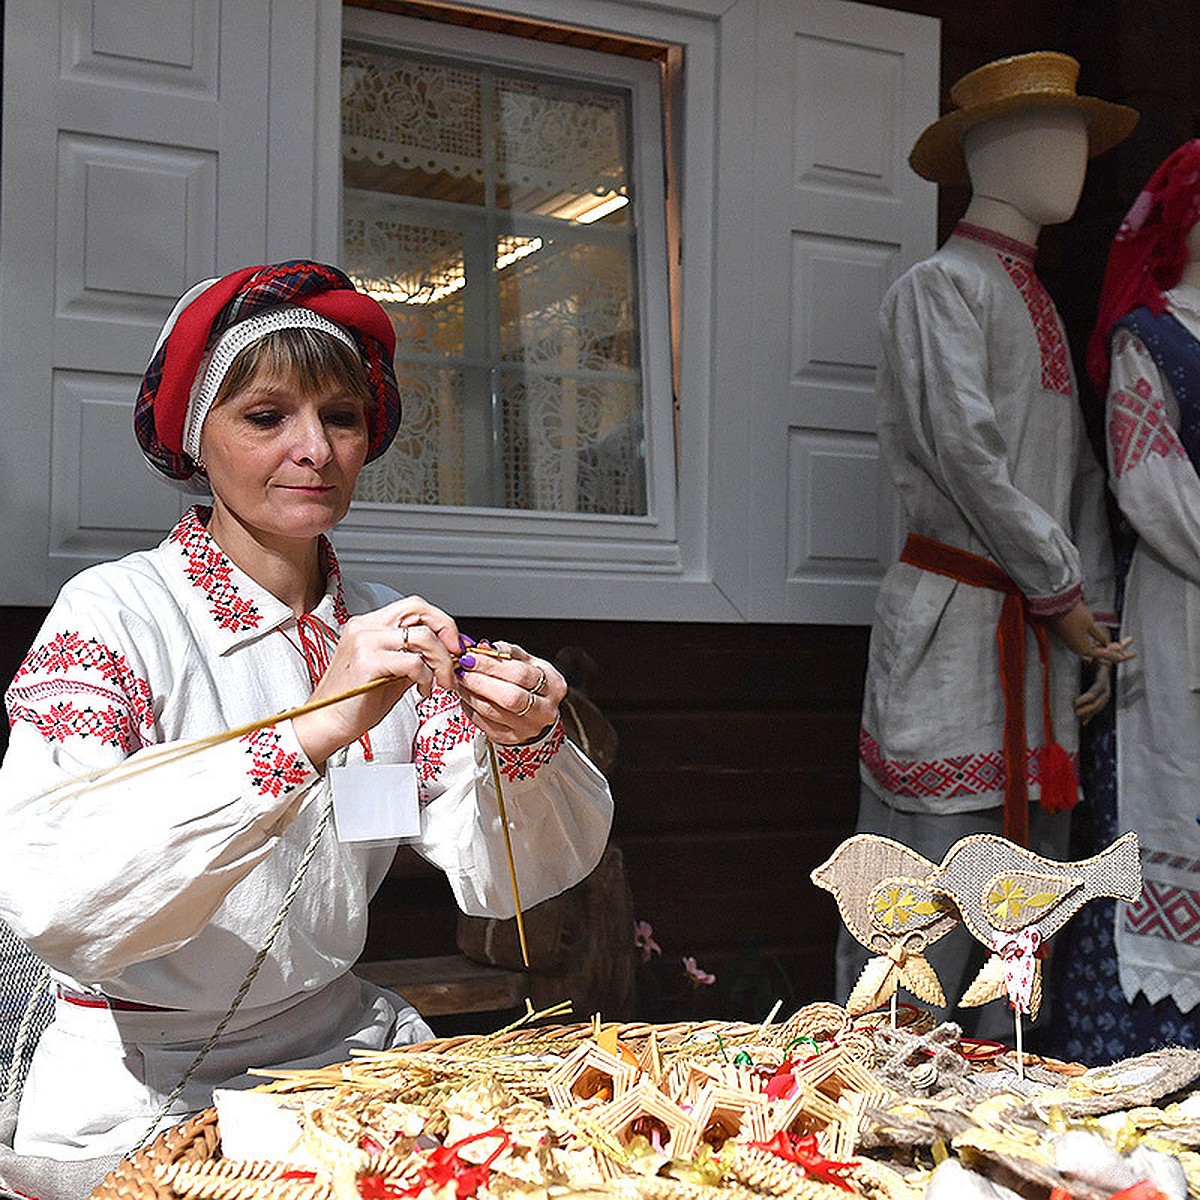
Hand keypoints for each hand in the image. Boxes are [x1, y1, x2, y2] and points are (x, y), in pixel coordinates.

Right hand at [292, 596, 460, 767]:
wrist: (326, 723)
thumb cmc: (355, 702)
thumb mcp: (392, 673)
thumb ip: (415, 657)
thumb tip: (446, 653)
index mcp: (369, 625)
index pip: (414, 607)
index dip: (441, 623)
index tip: (454, 645)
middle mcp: (365, 627)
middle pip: (419, 609)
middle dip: (446, 632)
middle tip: (455, 657)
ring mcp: (365, 641)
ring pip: (422, 636)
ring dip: (441, 661)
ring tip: (440, 682)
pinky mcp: (368, 662)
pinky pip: (413, 662)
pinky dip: (427, 677)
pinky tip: (423, 690)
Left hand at [454, 640, 565, 744]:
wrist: (536, 713)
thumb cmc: (532, 684)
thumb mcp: (528, 662)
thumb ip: (506, 652)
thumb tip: (484, 647)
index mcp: (553, 686)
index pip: (521, 674)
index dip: (492, 665)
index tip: (472, 656)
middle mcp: (544, 710)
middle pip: (510, 696)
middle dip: (480, 681)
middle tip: (463, 669)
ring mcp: (526, 728)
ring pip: (492, 711)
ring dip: (471, 693)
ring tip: (461, 679)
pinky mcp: (508, 738)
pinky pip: (482, 722)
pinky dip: (469, 706)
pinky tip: (466, 694)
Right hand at [1046, 603, 1133, 665]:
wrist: (1054, 605)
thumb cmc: (1070, 614)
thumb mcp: (1091, 624)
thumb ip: (1100, 636)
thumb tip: (1106, 642)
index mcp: (1083, 649)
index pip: (1106, 655)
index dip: (1121, 655)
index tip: (1131, 654)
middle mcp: (1078, 648)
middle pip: (1101, 653)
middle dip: (1116, 649)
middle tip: (1127, 643)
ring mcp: (1074, 643)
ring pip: (1095, 648)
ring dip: (1108, 645)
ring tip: (1121, 642)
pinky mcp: (1071, 637)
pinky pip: (1088, 643)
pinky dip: (1098, 642)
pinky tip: (1105, 639)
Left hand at [1074, 661, 1110, 724]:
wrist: (1104, 657)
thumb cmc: (1095, 656)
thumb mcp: (1091, 655)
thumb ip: (1088, 659)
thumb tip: (1086, 660)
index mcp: (1103, 675)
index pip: (1097, 689)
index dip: (1087, 697)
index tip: (1076, 702)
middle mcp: (1106, 684)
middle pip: (1101, 700)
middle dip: (1089, 709)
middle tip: (1076, 713)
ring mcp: (1105, 691)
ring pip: (1100, 705)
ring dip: (1090, 714)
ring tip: (1080, 720)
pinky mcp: (1101, 695)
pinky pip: (1098, 707)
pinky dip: (1091, 715)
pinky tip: (1084, 722)